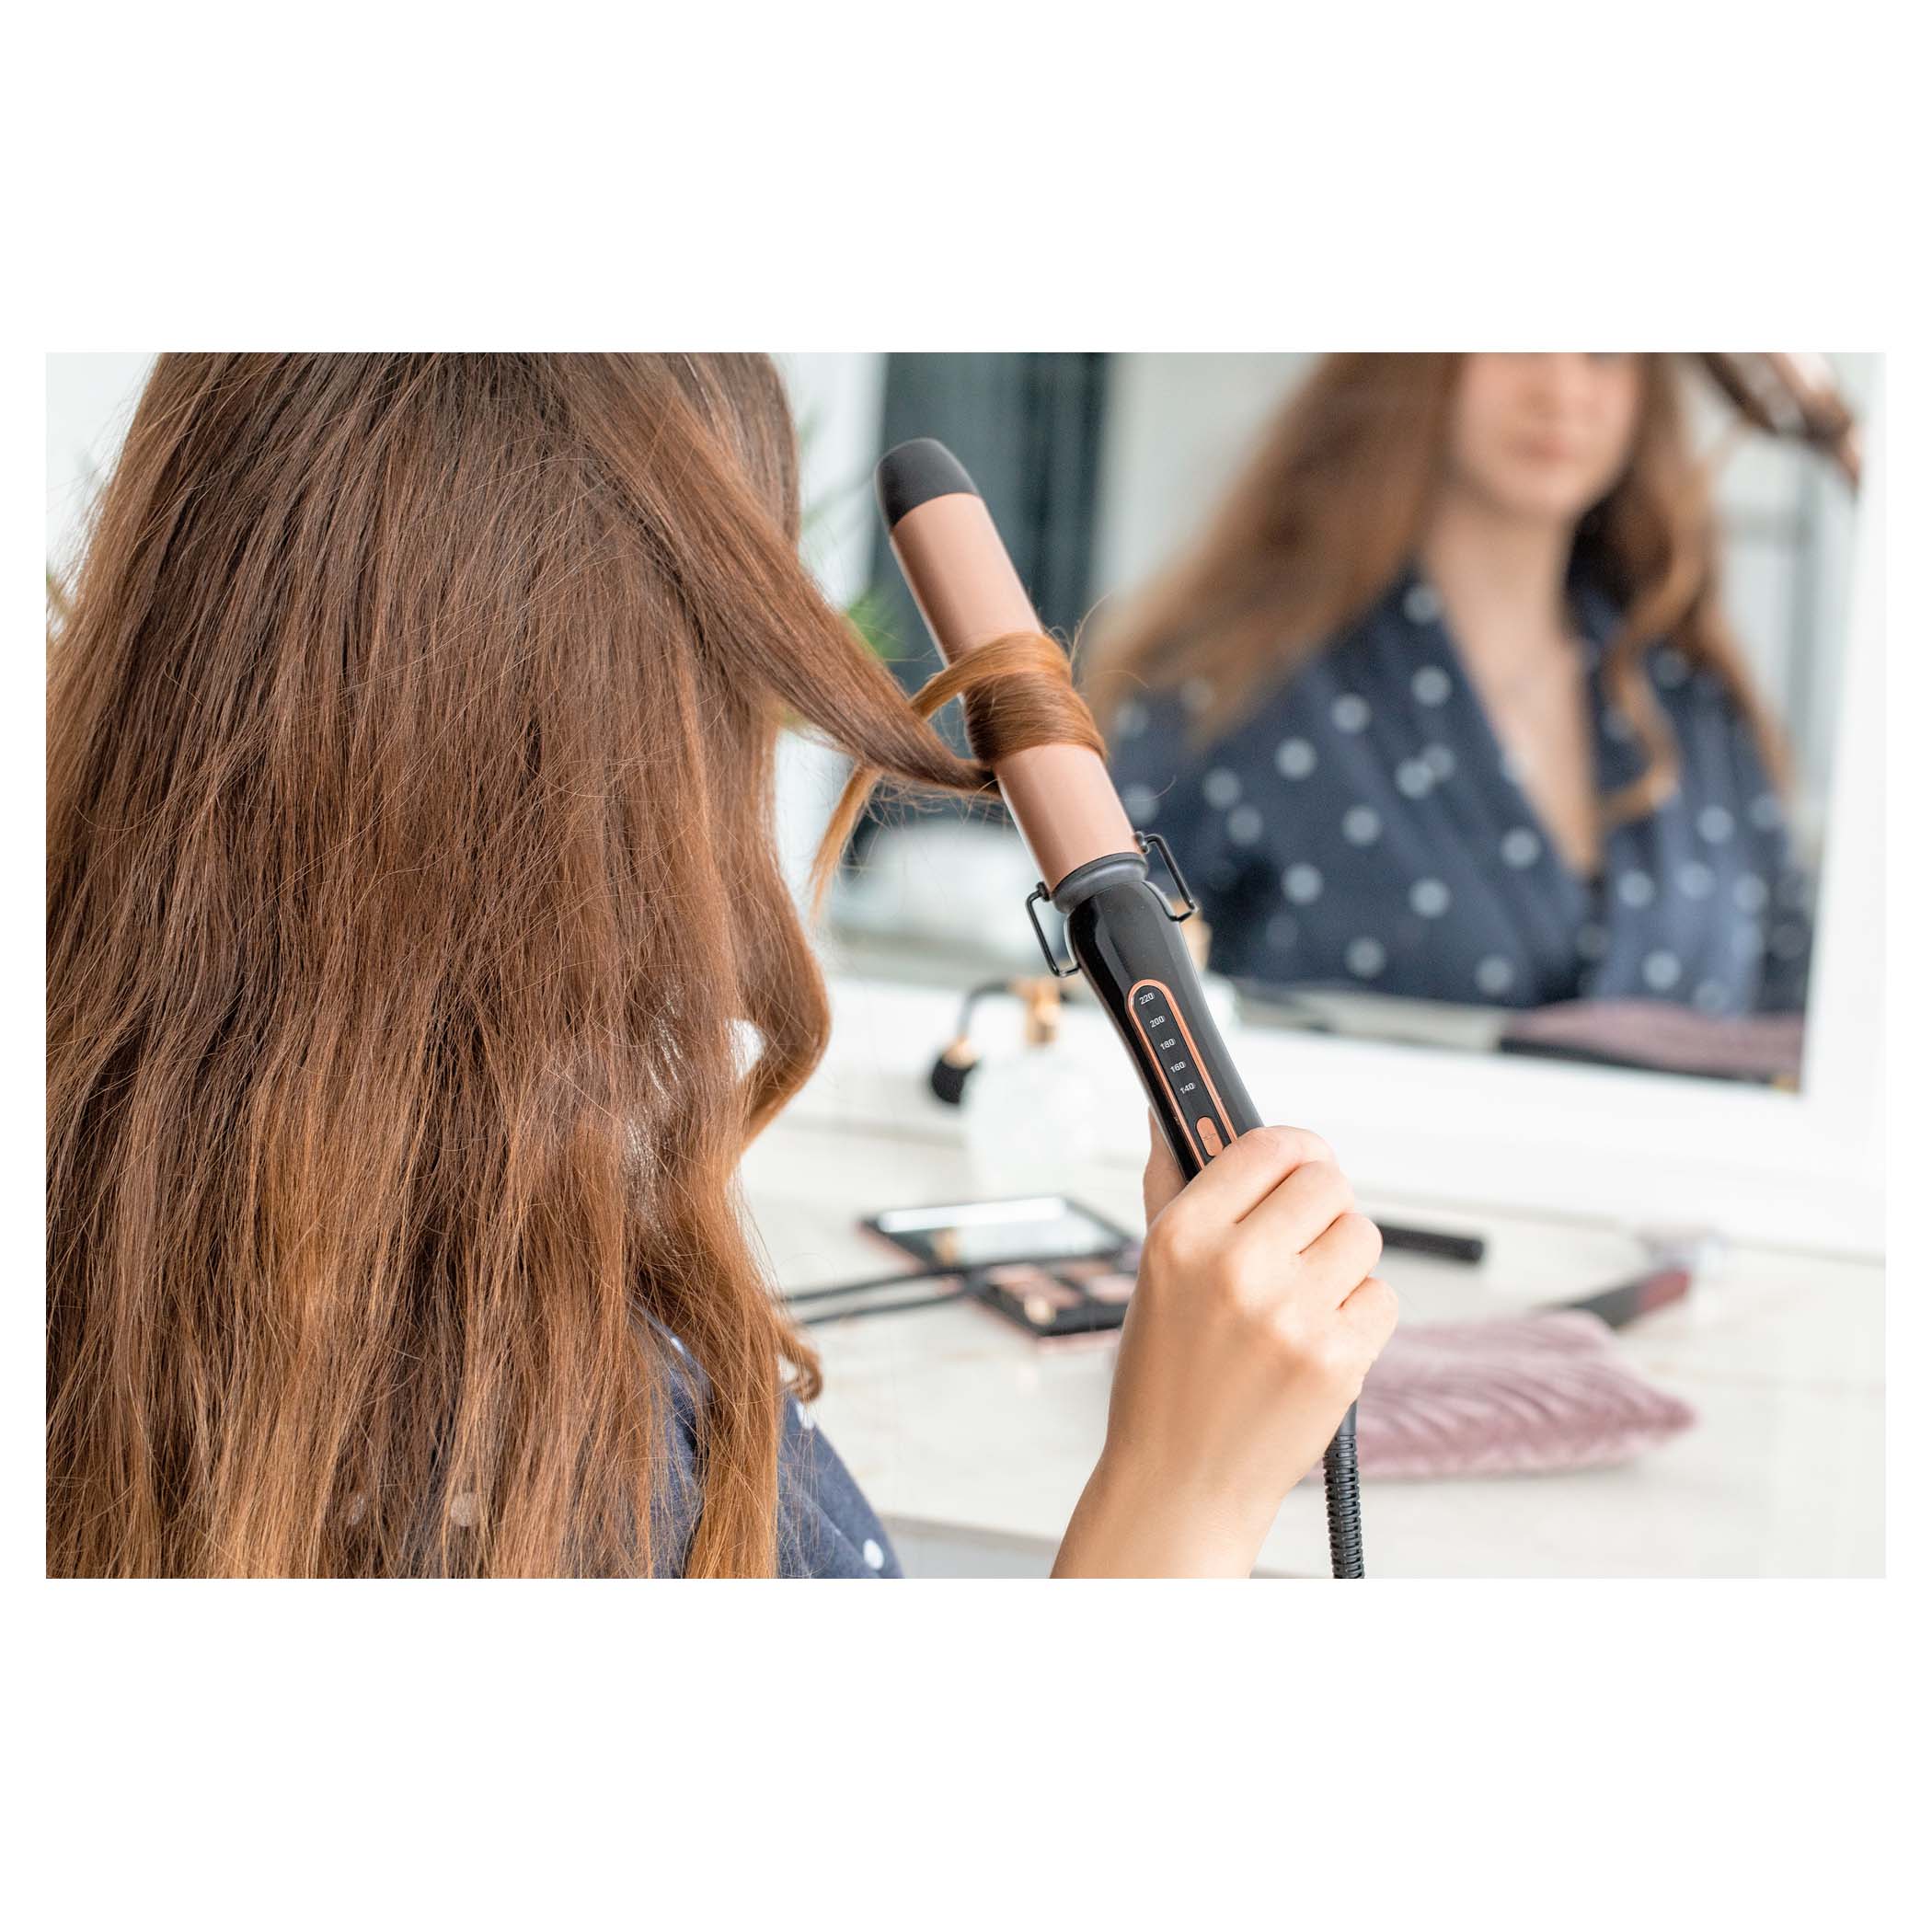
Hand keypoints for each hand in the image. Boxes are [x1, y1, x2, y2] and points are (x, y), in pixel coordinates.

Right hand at [1051, 1117, 1397, 1576]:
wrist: (1181, 1483)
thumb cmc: (1165, 1374)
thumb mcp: (1153, 1274)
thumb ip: (1171, 1185)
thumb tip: (1168, 1113)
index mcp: (1182, 1236)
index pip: (1269, 1145)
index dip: (1294, 1151)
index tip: (1298, 1166)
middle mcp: (1234, 1267)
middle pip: (1328, 1182)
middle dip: (1323, 1207)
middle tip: (1302, 1242)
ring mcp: (1290, 1316)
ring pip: (1363, 1236)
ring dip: (1345, 1261)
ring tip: (1306, 1299)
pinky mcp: (1337, 1361)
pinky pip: (1382, 1297)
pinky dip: (1361, 1316)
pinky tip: (1320, 1342)